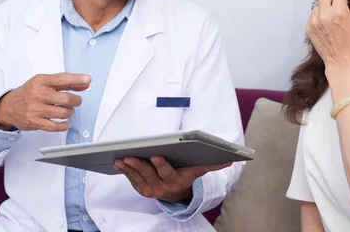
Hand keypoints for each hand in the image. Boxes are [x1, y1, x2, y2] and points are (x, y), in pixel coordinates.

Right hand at [0, 73, 90, 131]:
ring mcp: (35, 109)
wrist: (8, 107)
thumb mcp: (44, 82)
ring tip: (68, 110)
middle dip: (76, 100)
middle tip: (76, 101)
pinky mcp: (35, 122)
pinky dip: (64, 125)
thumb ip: (65, 82)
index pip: (62, 79)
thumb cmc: (29, 93)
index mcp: (40, 81)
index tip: (87, 80)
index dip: (77, 79)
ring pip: (63, 113)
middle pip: (66, 98)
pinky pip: (55, 126)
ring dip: (70, 112)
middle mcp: (37, 94)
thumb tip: (85, 83)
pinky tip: (66, 123)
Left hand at [115, 156, 231, 202]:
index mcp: (177, 180)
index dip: (161, 165)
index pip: (168, 173)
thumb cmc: (187, 174)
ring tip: (121, 157)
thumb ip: (211, 165)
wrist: (177, 193)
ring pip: (138, 177)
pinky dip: (125, 171)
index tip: (155, 155)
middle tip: (130, 155)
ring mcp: (151, 190)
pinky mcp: (142, 189)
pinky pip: (132, 179)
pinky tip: (119, 161)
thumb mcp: (198, 171)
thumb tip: (230, 160)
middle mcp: (163, 187)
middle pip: (149, 175)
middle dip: (139, 165)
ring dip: (128, 167)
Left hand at [307, 0, 349, 71]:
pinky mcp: (308, 26)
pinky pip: (314, 11)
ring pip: (318, 0)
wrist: (341, 60)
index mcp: (339, 11)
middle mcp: (324, 14)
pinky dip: (321, 12)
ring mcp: (314, 20)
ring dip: (326, 2)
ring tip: (335, 16)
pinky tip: (328, 24)